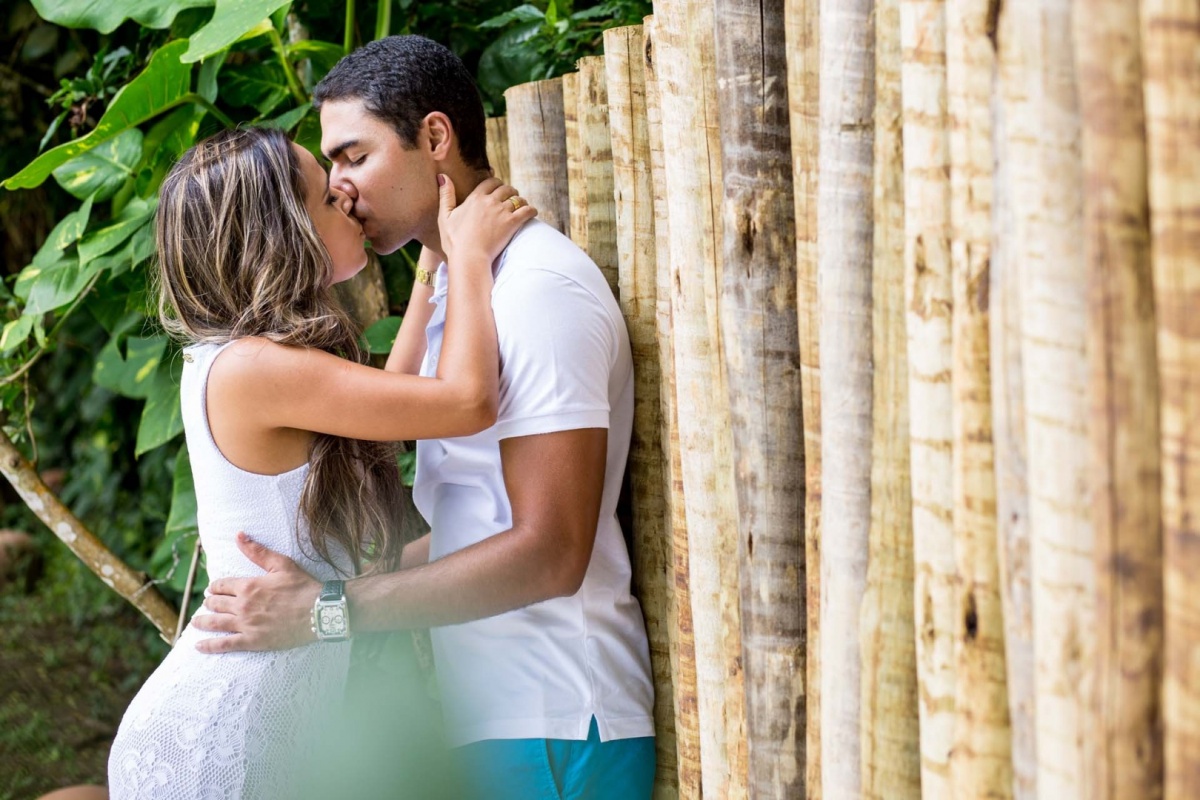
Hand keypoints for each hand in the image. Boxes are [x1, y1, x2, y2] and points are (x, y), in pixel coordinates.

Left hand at [191, 533, 320, 653]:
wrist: (319, 612)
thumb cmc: (303, 586)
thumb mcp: (282, 564)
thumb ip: (257, 551)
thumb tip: (239, 535)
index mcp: (248, 586)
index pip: (221, 585)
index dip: (215, 587)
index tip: (214, 589)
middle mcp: (242, 605)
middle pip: (216, 604)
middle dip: (210, 602)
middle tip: (209, 604)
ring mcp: (245, 624)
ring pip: (215, 623)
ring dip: (202, 622)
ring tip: (196, 622)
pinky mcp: (252, 641)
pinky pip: (224, 644)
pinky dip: (209, 645)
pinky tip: (199, 646)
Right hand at [437, 175, 536, 271]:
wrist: (468, 257)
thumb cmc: (454, 241)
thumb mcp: (445, 216)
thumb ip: (446, 195)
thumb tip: (443, 176)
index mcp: (475, 198)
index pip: (490, 182)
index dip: (496, 183)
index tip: (499, 187)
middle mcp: (489, 201)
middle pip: (506, 188)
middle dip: (510, 191)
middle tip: (512, 196)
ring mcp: (502, 212)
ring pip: (517, 199)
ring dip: (520, 201)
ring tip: (522, 205)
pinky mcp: (512, 223)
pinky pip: (527, 211)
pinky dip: (531, 210)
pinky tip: (532, 212)